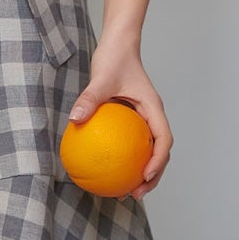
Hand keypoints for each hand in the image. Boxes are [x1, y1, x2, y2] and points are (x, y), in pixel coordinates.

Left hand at [66, 36, 171, 199]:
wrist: (117, 45)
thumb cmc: (114, 58)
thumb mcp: (100, 78)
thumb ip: (90, 98)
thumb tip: (75, 119)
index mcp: (153, 108)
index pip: (163, 139)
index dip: (158, 160)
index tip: (145, 176)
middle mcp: (151, 116)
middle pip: (160, 152)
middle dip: (152, 176)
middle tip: (136, 194)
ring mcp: (143, 119)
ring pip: (148, 150)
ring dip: (141, 172)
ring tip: (125, 191)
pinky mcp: (131, 119)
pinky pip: (130, 143)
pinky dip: (124, 158)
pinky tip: (106, 169)